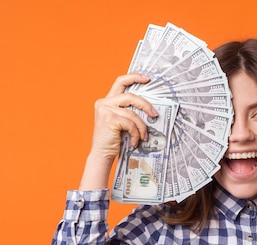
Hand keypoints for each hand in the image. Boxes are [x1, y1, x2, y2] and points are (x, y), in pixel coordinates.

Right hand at [79, 73, 157, 190]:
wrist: (101, 155)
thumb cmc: (113, 140)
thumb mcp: (120, 122)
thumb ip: (128, 112)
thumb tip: (148, 108)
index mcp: (106, 101)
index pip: (120, 82)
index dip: (134, 77)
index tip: (147, 79)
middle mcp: (104, 103)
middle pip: (131, 96)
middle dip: (145, 105)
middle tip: (155, 114)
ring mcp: (106, 110)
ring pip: (133, 114)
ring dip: (141, 127)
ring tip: (143, 137)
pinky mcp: (110, 120)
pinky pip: (131, 124)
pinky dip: (135, 134)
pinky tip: (133, 142)